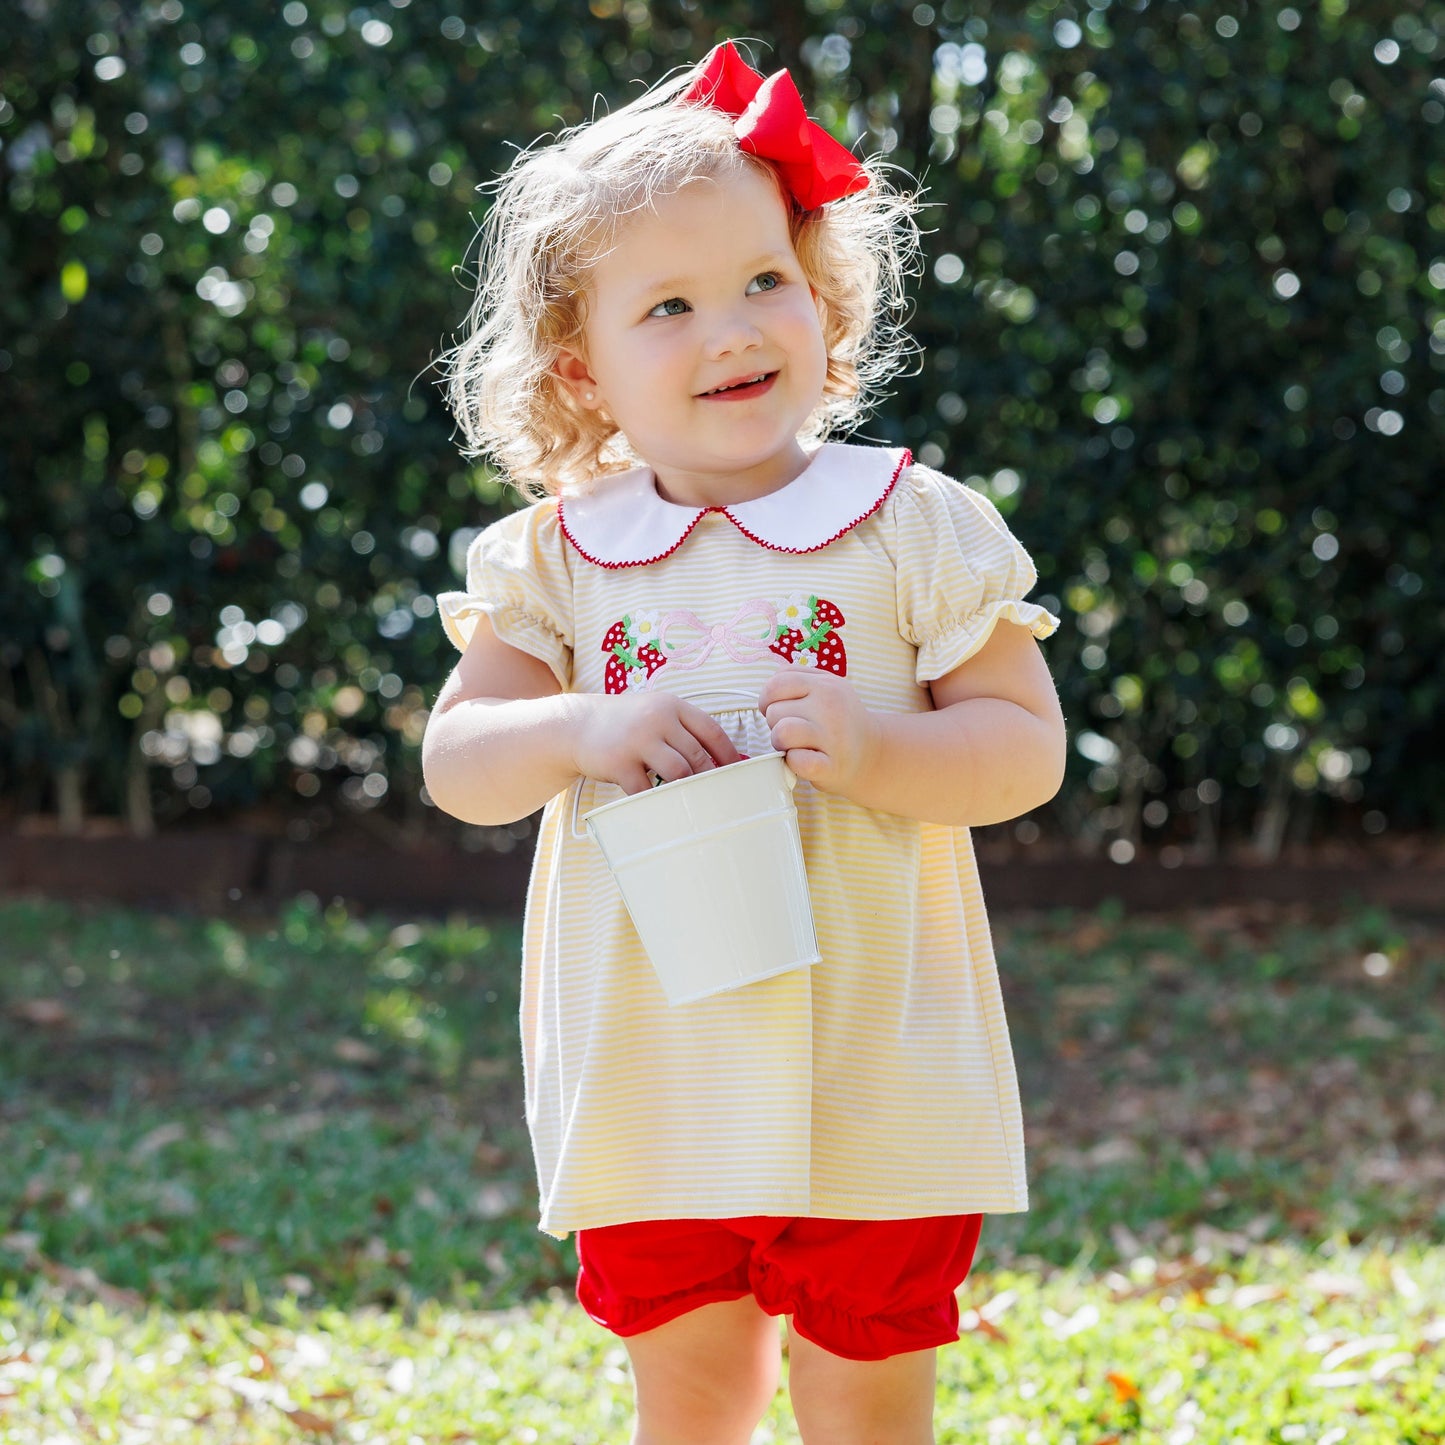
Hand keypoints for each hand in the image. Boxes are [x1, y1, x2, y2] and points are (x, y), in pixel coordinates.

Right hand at [570, 690, 744, 794]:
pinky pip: (647, 789)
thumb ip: (684, 729)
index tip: (738, 773)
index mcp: (672, 706)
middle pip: (697, 755)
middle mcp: (657, 719)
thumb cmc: (625, 723)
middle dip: (710, 777)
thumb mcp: (656, 712)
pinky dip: (657, 800)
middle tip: (717, 793)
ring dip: (688, 788)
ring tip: (691, 799)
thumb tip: (725, 759)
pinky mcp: (619, 763)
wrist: (577, 725)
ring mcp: (637, 741)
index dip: (728, 755)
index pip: (711, 730)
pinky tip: (661, 805)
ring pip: (678, 772)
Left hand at [758, 669, 880, 796]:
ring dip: (781, 744)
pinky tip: (805, 760)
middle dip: (776, 724)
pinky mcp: (831, 766)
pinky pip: (796, 761)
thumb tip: (770, 682)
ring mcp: (833, 737)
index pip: (776, 683)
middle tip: (795, 731)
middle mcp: (830, 706)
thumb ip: (798, 678)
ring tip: (796, 745)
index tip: (780, 710)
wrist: (873, 753)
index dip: (768, 699)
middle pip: (773, 711)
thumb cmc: (840, 722)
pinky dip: (793, 763)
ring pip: (781, 733)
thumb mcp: (828, 687)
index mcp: (825, 684)